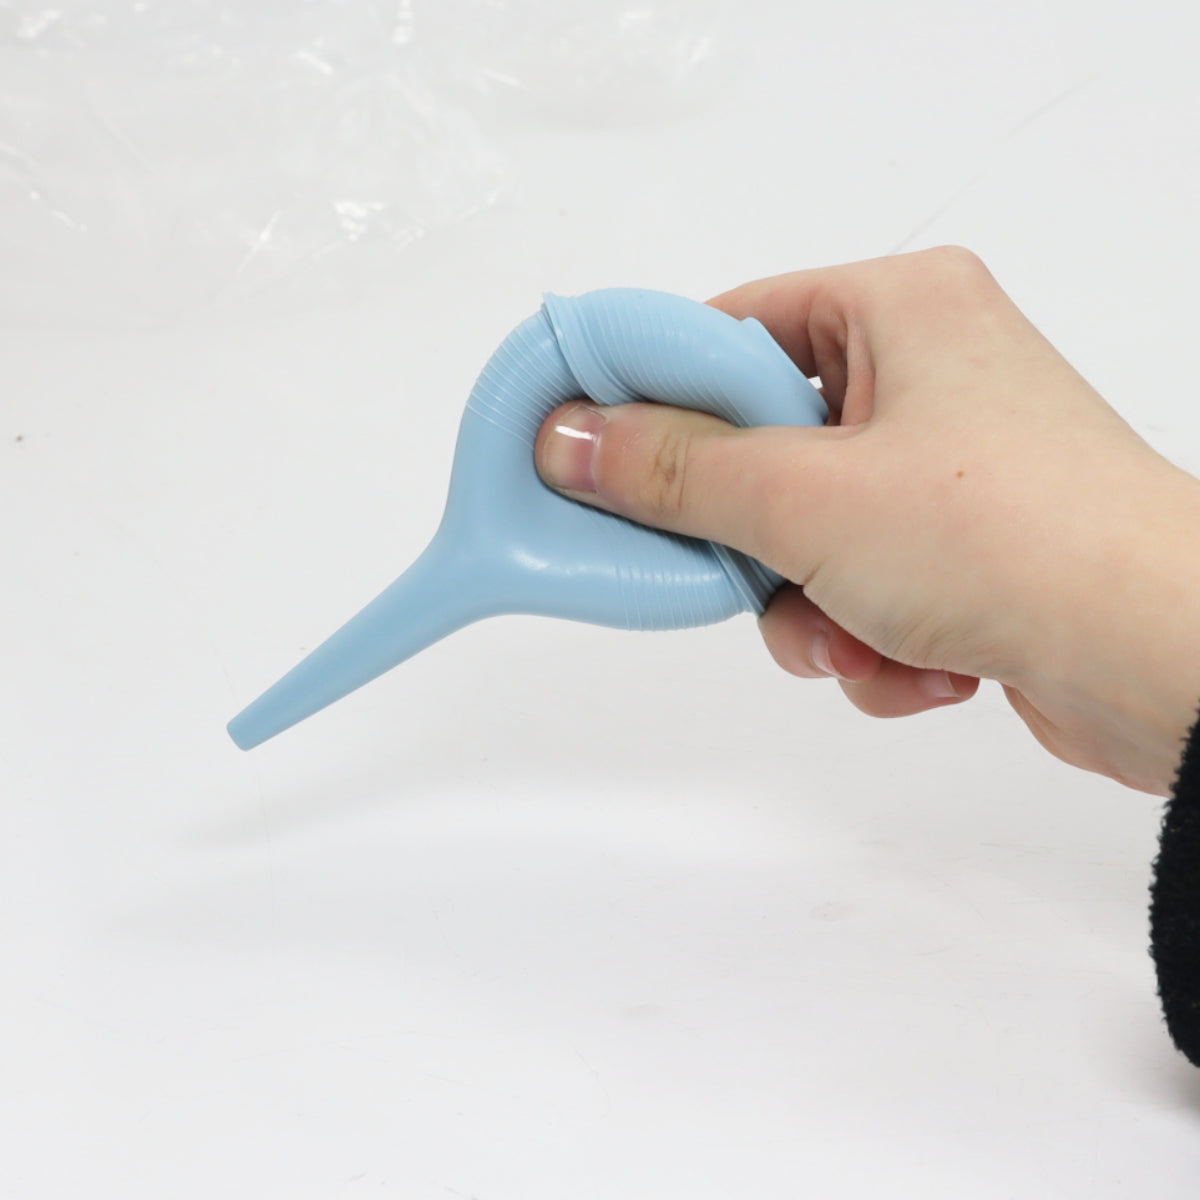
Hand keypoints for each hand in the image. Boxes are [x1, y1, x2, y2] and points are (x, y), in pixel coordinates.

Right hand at [534, 247, 1199, 794]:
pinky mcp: (970, 549)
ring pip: (808, 538)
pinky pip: (865, 587)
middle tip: (752, 576)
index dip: (659, 395)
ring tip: (859, 642)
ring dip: (813, 613)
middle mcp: (930, 375)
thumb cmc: (1011, 540)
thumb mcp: (806, 498)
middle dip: (755, 546)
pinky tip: (923, 670)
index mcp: (901, 308)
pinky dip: (872, 642)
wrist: (1164, 662)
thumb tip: (569, 440)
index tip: (599, 455)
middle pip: (764, 450)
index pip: (732, 327)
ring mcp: (953, 466)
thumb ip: (674, 470)